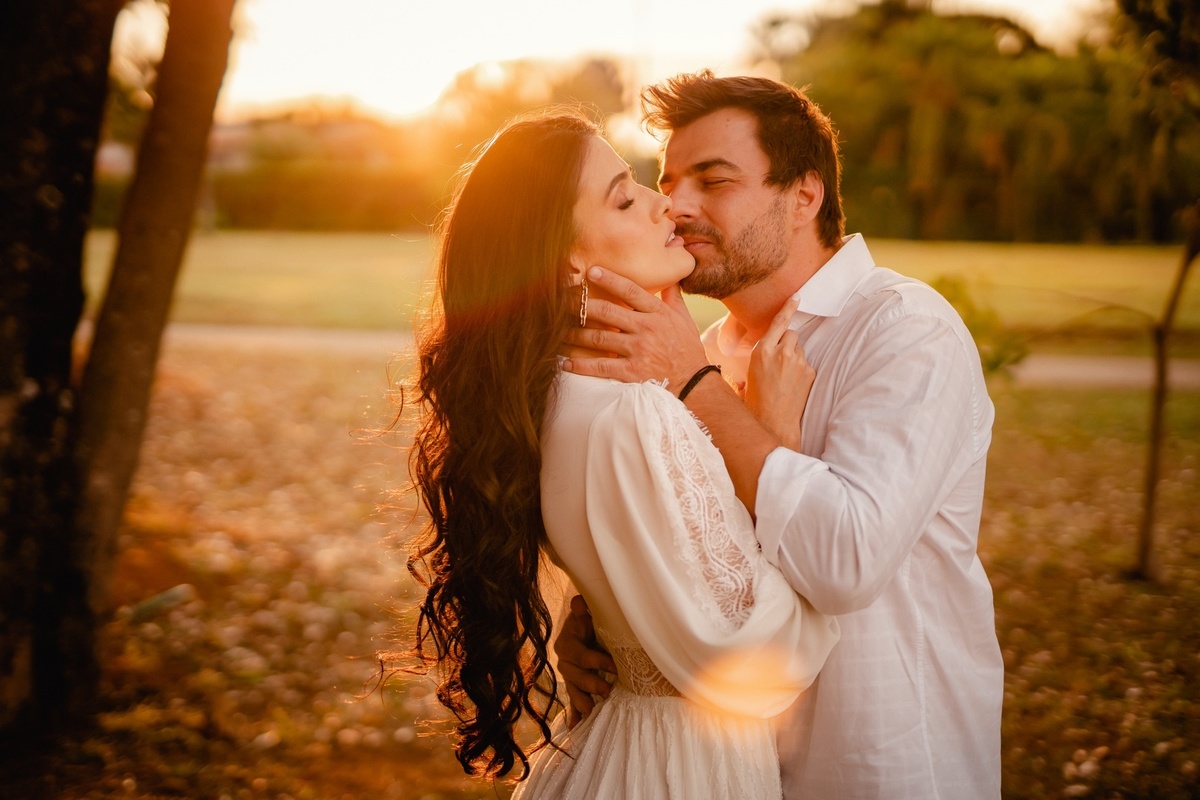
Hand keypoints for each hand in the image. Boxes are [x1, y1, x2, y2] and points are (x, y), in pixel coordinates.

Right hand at [553, 594, 615, 726]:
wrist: (593, 630)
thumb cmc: (594, 621)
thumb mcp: (591, 613)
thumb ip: (583, 609)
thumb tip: (578, 602)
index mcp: (567, 642)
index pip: (578, 653)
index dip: (594, 660)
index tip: (613, 665)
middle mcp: (565, 660)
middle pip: (573, 675)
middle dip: (590, 683)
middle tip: (607, 691)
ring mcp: (570, 675)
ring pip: (572, 690)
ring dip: (581, 701)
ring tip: (591, 712)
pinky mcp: (576, 687)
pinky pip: (573, 702)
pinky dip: (574, 714)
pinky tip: (575, 726)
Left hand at [563, 267, 707, 391]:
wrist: (694, 383)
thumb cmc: (687, 350)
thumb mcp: (684, 319)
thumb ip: (673, 297)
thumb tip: (670, 277)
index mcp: (658, 313)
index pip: (630, 290)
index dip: (609, 279)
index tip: (590, 271)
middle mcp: (646, 328)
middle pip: (606, 311)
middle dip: (581, 304)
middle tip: (561, 300)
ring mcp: (637, 350)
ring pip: (597, 337)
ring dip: (573, 333)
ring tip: (556, 330)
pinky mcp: (631, 372)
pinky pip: (600, 367)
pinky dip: (580, 364)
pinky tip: (565, 361)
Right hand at [745, 297, 813, 450]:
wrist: (774, 424)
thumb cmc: (755, 404)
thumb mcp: (745, 379)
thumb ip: (751, 365)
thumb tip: (742, 375)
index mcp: (761, 352)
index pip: (779, 323)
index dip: (788, 307)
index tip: (797, 296)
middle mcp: (781, 352)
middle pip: (791, 334)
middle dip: (787, 342)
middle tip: (779, 359)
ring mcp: (798, 362)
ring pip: (799, 349)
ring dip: (793, 357)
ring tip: (784, 377)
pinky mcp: (809, 372)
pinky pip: (806, 363)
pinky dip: (800, 370)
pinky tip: (792, 384)